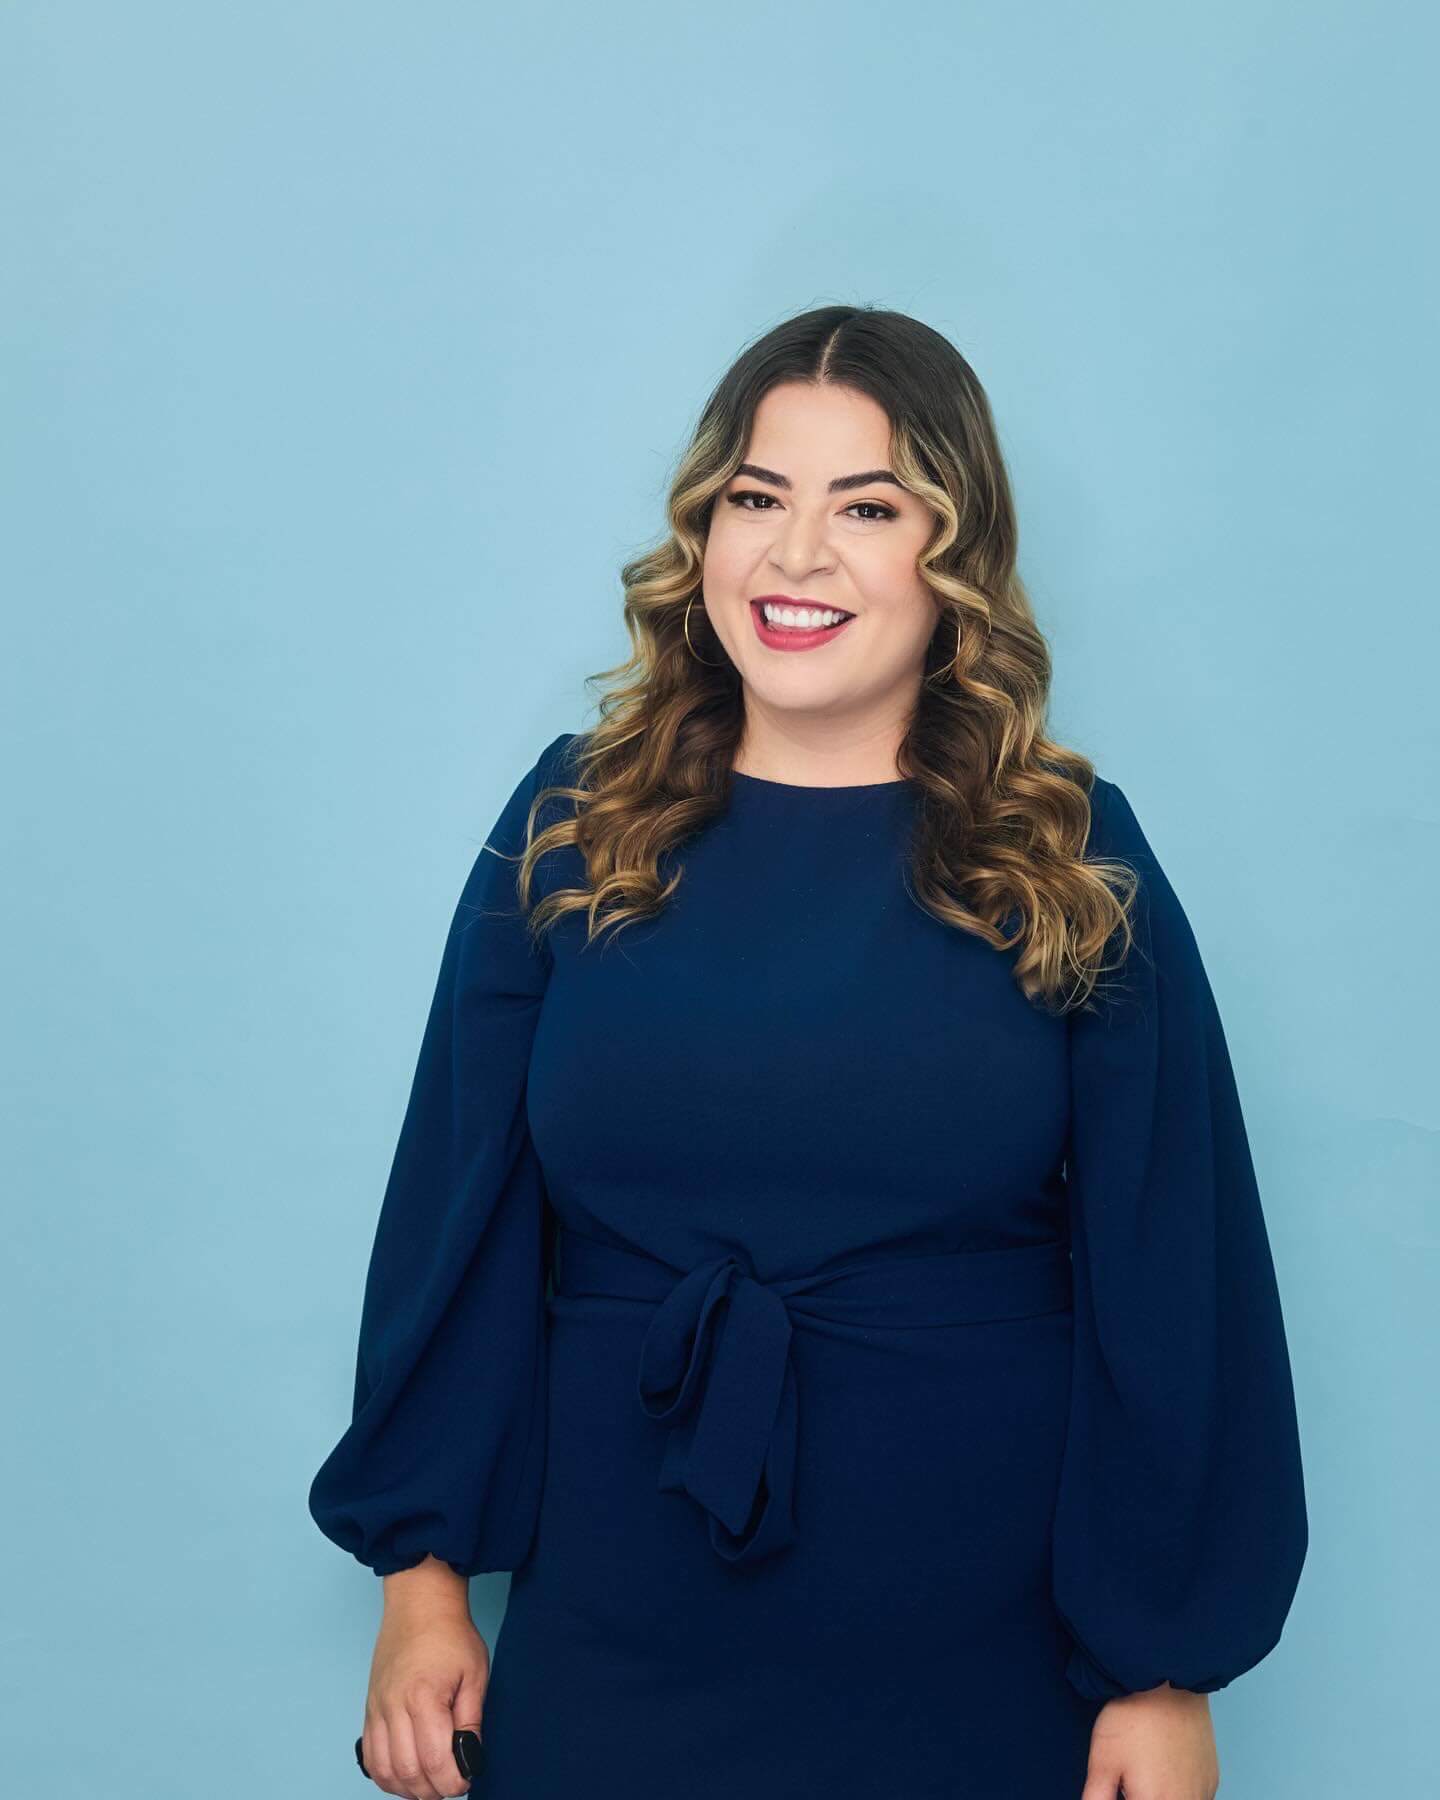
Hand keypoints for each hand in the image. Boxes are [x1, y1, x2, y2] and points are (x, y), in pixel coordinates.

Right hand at [358, 1558, 489, 1797]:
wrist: (419, 1604)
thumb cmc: (450, 1634)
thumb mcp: (475, 1674)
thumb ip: (471, 1721)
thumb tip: (471, 1759)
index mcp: (423, 1697)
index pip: (434, 1760)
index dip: (452, 1782)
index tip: (466, 1781)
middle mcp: (393, 1707)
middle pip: (407, 1772)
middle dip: (432, 1790)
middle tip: (452, 1784)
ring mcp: (377, 1709)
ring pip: (384, 1770)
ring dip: (408, 1788)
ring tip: (431, 1784)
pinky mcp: (370, 1709)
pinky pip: (371, 1756)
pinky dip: (387, 1775)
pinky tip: (407, 1775)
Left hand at [1082, 1681, 1219, 1799]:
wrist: (1168, 1680)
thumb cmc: (1133, 1718)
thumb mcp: (1102, 1761)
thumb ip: (1097, 1797)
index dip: (1125, 1797)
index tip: (1121, 1789)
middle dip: (1142, 1795)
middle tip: (1130, 1781)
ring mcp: (1203, 1792)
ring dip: (1161, 1796)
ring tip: (1146, 1772)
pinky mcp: (1213, 1778)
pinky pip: (1197, 1798)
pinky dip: (1180, 1792)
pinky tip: (1165, 1770)